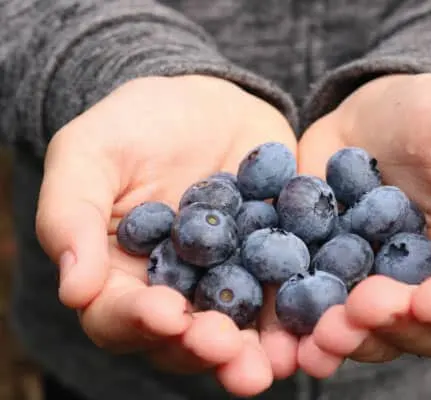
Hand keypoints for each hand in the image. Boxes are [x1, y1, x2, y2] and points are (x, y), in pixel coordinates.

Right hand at [35, 75, 298, 396]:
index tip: (164, 314)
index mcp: (122, 277)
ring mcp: (231, 284)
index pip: (119, 315)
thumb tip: (74, 290)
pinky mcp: (276, 265)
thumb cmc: (135, 126)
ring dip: (259, 351)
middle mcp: (178, 293)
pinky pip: (289, 294)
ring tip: (279, 360)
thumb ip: (71, 216)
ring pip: (241, 331)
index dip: (138, 320)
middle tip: (226, 347)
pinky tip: (321, 321)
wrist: (204, 102)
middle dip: (205, 347)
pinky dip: (305, 313)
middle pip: (185, 339)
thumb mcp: (89, 154)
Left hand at [296, 73, 430, 376]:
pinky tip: (290, 340)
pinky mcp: (342, 284)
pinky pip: (329, 317)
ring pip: (379, 335)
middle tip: (360, 309)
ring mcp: (390, 289)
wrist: (371, 117)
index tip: (429, 299)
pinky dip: (309, 335)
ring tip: (321, 332)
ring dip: (352, 340)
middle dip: (397, 327)